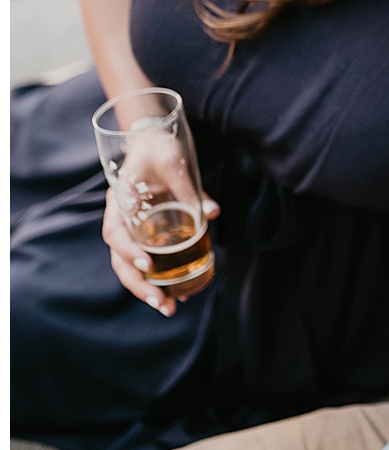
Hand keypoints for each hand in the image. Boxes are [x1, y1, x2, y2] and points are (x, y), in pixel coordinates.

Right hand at [102, 133, 216, 315]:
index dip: (129, 252)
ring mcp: (133, 230)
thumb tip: (212, 214)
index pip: (116, 234)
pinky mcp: (149, 234)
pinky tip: (180, 294)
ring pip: (132, 266)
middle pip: (120, 260)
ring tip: (169, 308)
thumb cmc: (161, 148)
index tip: (147, 265)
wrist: (156, 141)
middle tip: (162, 304)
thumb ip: (191, 189)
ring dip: (148, 289)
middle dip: (139, 285)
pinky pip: (150, 261)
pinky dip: (160, 279)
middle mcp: (122, 221)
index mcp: (120, 203)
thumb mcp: (175, 163)